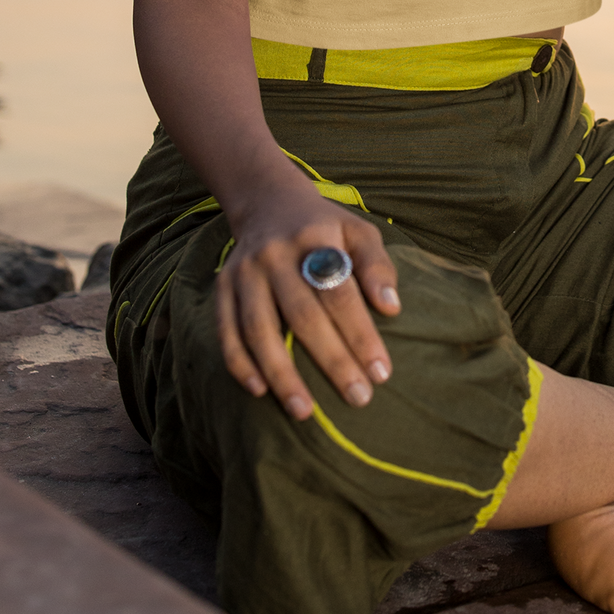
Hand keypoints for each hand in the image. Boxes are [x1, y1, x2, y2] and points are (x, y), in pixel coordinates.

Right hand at [215, 176, 401, 418]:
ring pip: (259, 329)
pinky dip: (240, 363)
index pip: (340, 292)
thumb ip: (377, 265)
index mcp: (315, 236)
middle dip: (332, 361)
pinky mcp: (222, 287)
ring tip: (305, 412)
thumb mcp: (359, 231)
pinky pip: (226, 331)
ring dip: (281, 374)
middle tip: (358, 398)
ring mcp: (244, 271)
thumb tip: (391, 308)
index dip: (361, 333)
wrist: (268, 202)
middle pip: (303, 315)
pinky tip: (260, 391)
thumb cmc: (325, 227)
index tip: (382, 372)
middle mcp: (275, 253)